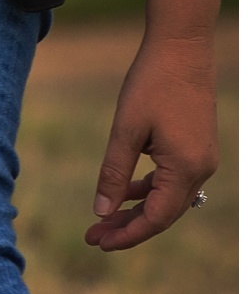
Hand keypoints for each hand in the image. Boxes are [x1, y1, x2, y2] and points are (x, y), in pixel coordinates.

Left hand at [85, 32, 218, 250]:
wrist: (181, 49)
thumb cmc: (151, 85)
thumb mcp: (125, 131)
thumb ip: (114, 174)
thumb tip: (102, 212)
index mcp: (186, 168)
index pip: (156, 218)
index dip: (128, 235)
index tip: (98, 243)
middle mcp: (201, 169)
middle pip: (163, 214)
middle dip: (127, 228)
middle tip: (92, 238)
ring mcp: (202, 159)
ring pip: (167, 199)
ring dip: (135, 211)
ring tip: (101, 221)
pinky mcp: (196, 149)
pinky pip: (172, 181)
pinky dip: (147, 190)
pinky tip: (123, 194)